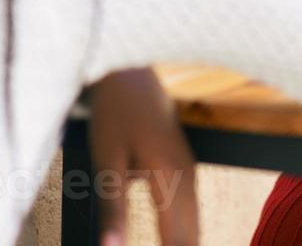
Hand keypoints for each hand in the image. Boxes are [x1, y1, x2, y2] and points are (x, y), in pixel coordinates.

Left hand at [88, 68, 198, 245]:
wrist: (131, 72)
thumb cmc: (115, 111)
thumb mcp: (106, 159)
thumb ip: (112, 209)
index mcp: (170, 179)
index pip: (178, 243)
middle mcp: (188, 178)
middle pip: (192, 239)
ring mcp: (190, 172)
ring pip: (195, 228)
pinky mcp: (185, 168)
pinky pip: (191, 212)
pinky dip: (183, 235)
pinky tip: (173, 244)